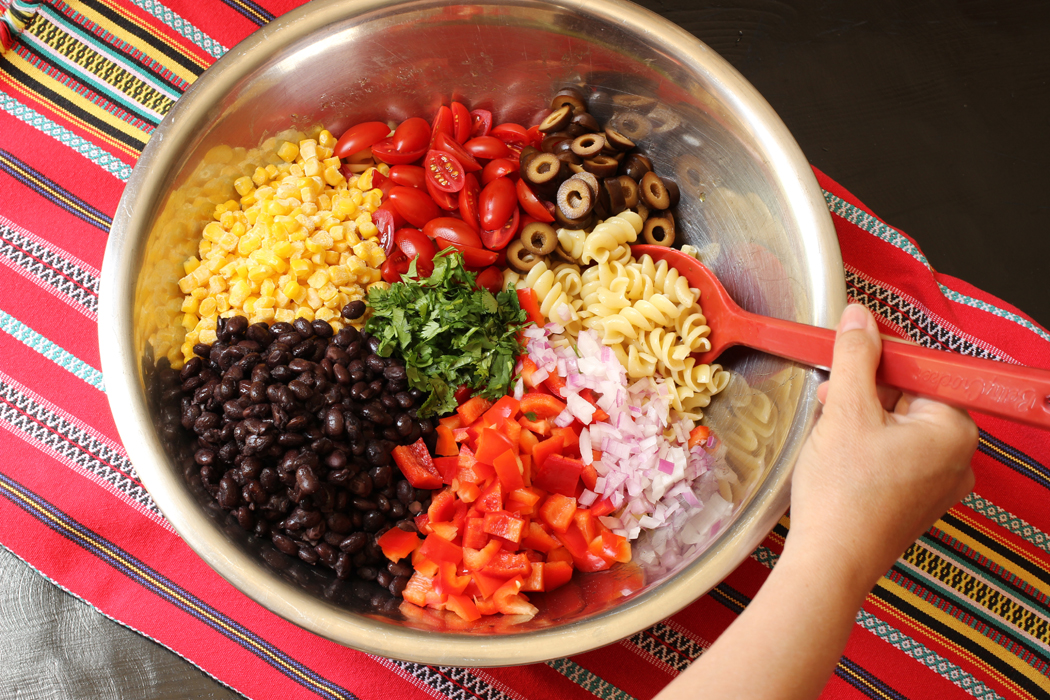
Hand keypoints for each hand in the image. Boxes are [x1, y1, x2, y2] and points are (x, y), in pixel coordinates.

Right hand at [788, 304, 977, 586]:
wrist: (830, 562)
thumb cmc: (842, 494)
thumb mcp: (845, 411)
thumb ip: (855, 357)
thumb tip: (861, 318)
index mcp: (953, 430)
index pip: (923, 369)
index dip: (881, 358)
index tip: (849, 355)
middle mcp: (957, 457)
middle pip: (910, 396)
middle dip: (865, 391)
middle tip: (830, 399)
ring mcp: (938, 483)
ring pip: (898, 426)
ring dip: (860, 418)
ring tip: (828, 431)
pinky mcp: (915, 501)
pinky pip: (894, 456)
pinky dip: (865, 446)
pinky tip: (837, 455)